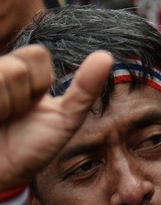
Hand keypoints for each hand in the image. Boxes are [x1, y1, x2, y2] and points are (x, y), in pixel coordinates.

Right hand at [0, 45, 112, 189]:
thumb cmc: (28, 149)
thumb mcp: (62, 121)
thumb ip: (84, 90)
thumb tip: (106, 56)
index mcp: (22, 72)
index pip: (37, 55)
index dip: (39, 84)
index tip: (32, 105)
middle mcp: (0, 72)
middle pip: (18, 66)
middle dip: (21, 98)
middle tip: (12, 117)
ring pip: (2, 77)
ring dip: (4, 107)